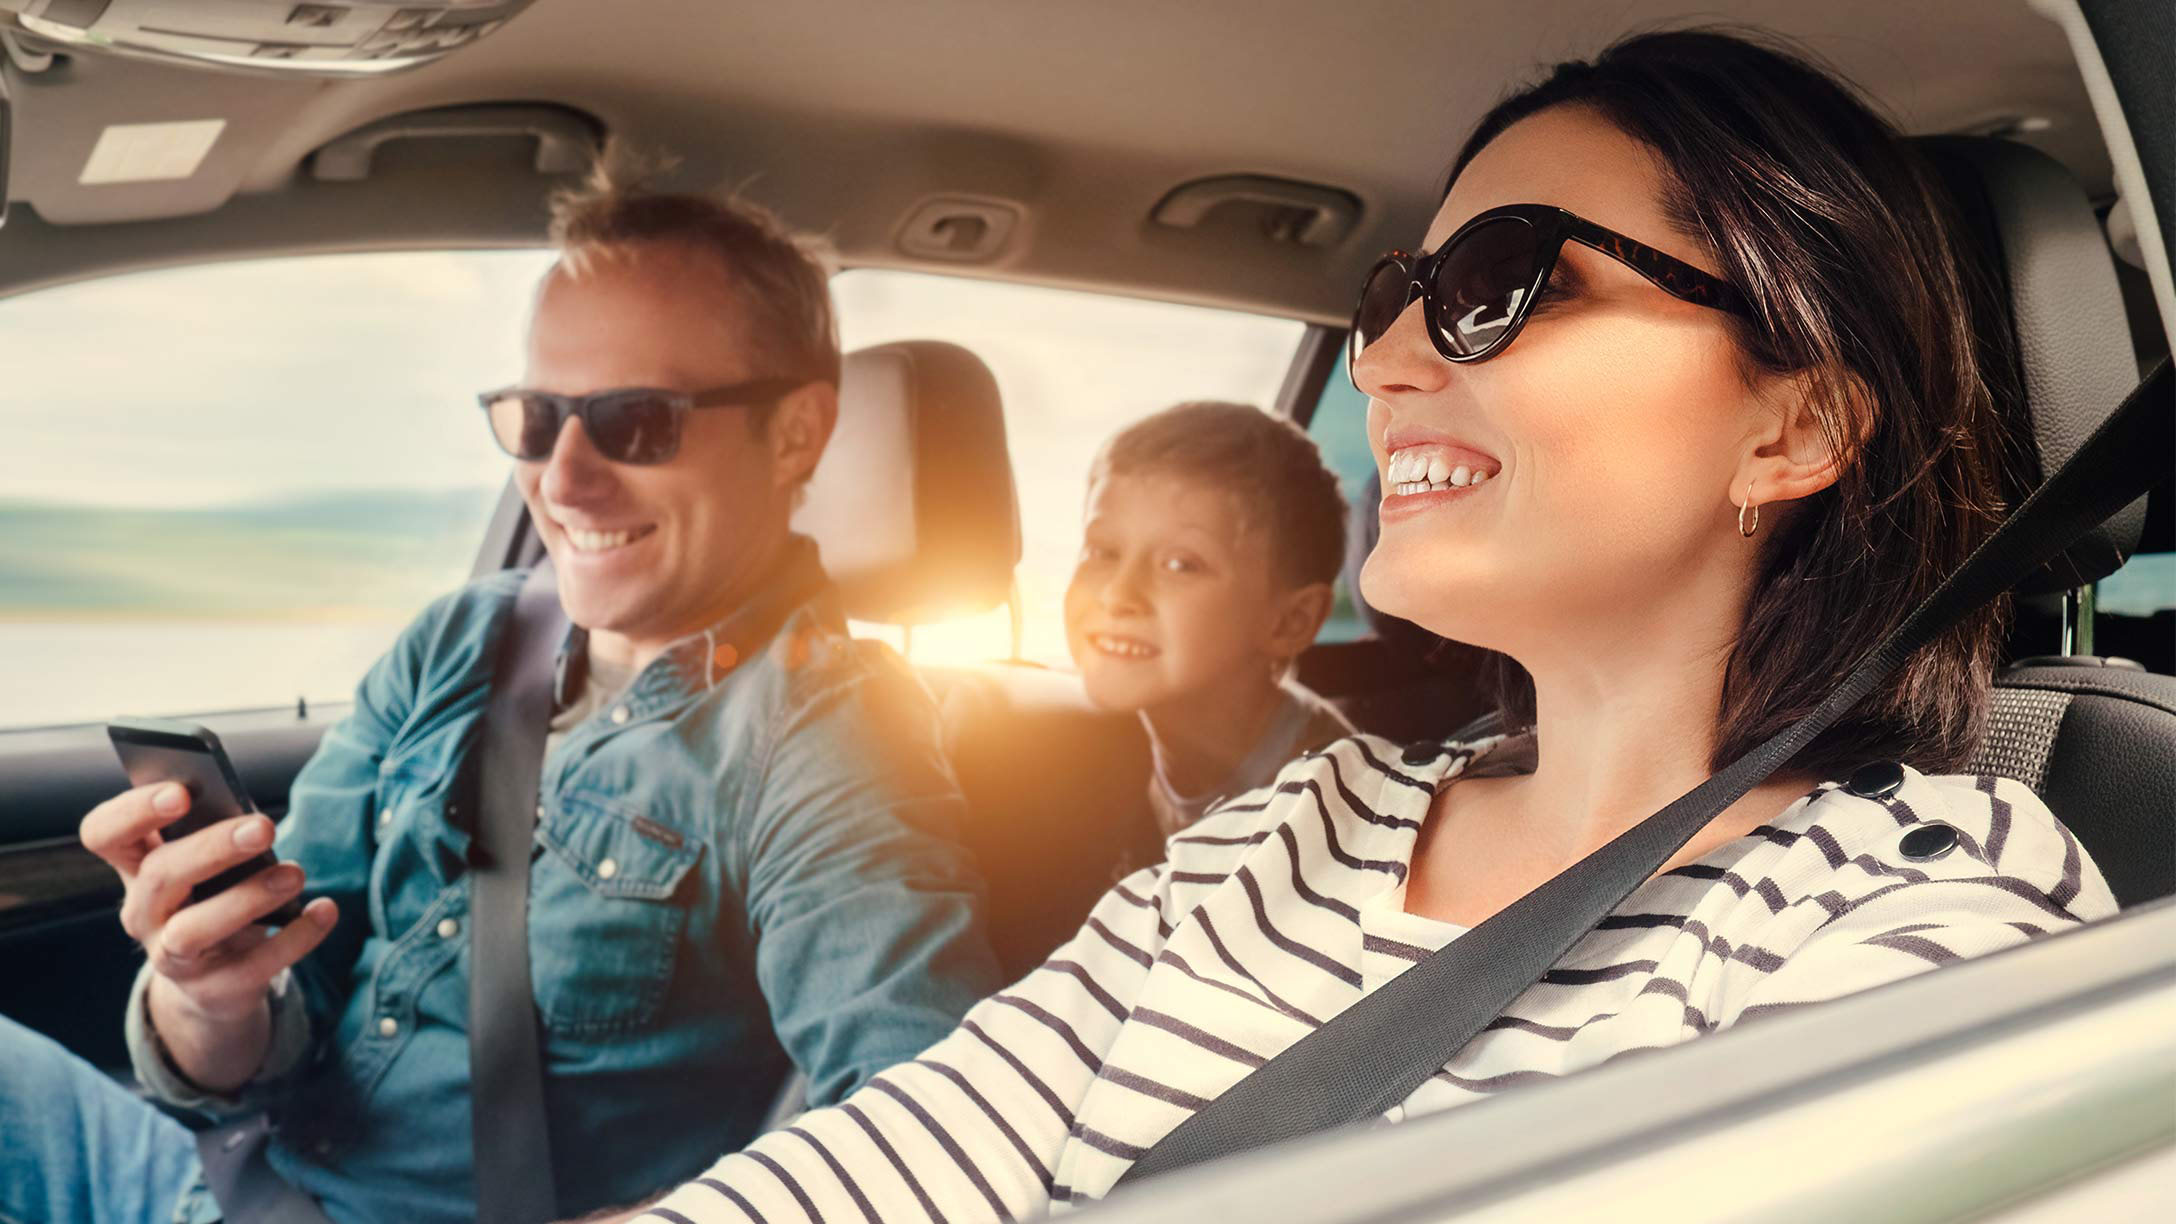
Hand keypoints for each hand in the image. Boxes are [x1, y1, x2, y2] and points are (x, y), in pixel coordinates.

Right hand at [80, 783, 337, 1024]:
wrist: (214, 982)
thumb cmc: (213, 898)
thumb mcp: (207, 867)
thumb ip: (216, 836)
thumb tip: (253, 820)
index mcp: (135, 867)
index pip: (104, 834)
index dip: (134, 812)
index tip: (181, 793)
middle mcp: (143, 913)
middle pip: (159, 876)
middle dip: (212, 848)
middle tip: (265, 827)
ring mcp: (172, 956)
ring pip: (194, 930)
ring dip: (247, 898)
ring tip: (295, 873)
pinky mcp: (215, 989)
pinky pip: (254, 965)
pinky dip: (296, 937)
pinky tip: (325, 909)